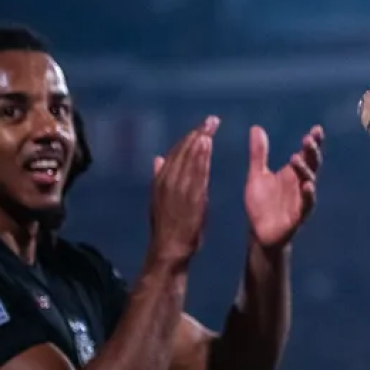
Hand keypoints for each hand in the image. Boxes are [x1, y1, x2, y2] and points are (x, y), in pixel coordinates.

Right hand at [148, 117, 217, 268]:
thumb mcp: (161, 200)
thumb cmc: (169, 227)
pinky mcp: (188, 197)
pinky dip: (200, 157)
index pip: (175, 153)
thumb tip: (158, 158)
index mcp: (161, 181)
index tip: (201, 127)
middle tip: (211, 120)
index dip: (189, 138)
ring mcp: (177, 189)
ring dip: (199, 141)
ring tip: (210, 127)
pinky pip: (195, 172)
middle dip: (197, 134)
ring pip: (188, 158)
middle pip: (183, 152)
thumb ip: (161, 177)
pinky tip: (207, 145)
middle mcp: (167, 181)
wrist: (169, 249)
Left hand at [244, 125, 322, 249]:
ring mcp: (301, 199)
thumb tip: (256, 127)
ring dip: (305, 170)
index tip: (316, 129)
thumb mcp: (257, 175)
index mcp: (293, 173)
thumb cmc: (261, 204)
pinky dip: (308, 195)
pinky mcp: (298, 215)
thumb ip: (259, 153)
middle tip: (309, 139)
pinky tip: (307, 186)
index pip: (306, 154)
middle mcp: (301, 184)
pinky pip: (307, 204)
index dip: (313, 142)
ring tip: (296, 158)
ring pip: (309, 181)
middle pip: (312, 165)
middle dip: (312, 152)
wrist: (259, 233)